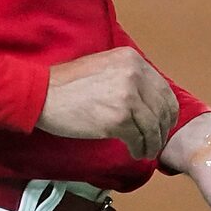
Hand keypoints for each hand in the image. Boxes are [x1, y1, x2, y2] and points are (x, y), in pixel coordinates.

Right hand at [37, 46, 179, 161]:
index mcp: (132, 59)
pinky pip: (139, 140)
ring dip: (151, 143)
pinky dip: (139, 149)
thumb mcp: (104, 67)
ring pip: (153, 128)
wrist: (43, 94)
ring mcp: (128, 96)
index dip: (166, 112)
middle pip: (163, 110)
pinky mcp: (119, 119)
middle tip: (154, 142)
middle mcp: (134, 74)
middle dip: (161, 130)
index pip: (164, 90)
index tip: (161, 124)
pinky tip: (133, 151)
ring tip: (144, 150)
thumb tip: (151, 100)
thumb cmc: (68, 83)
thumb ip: (129, 77)